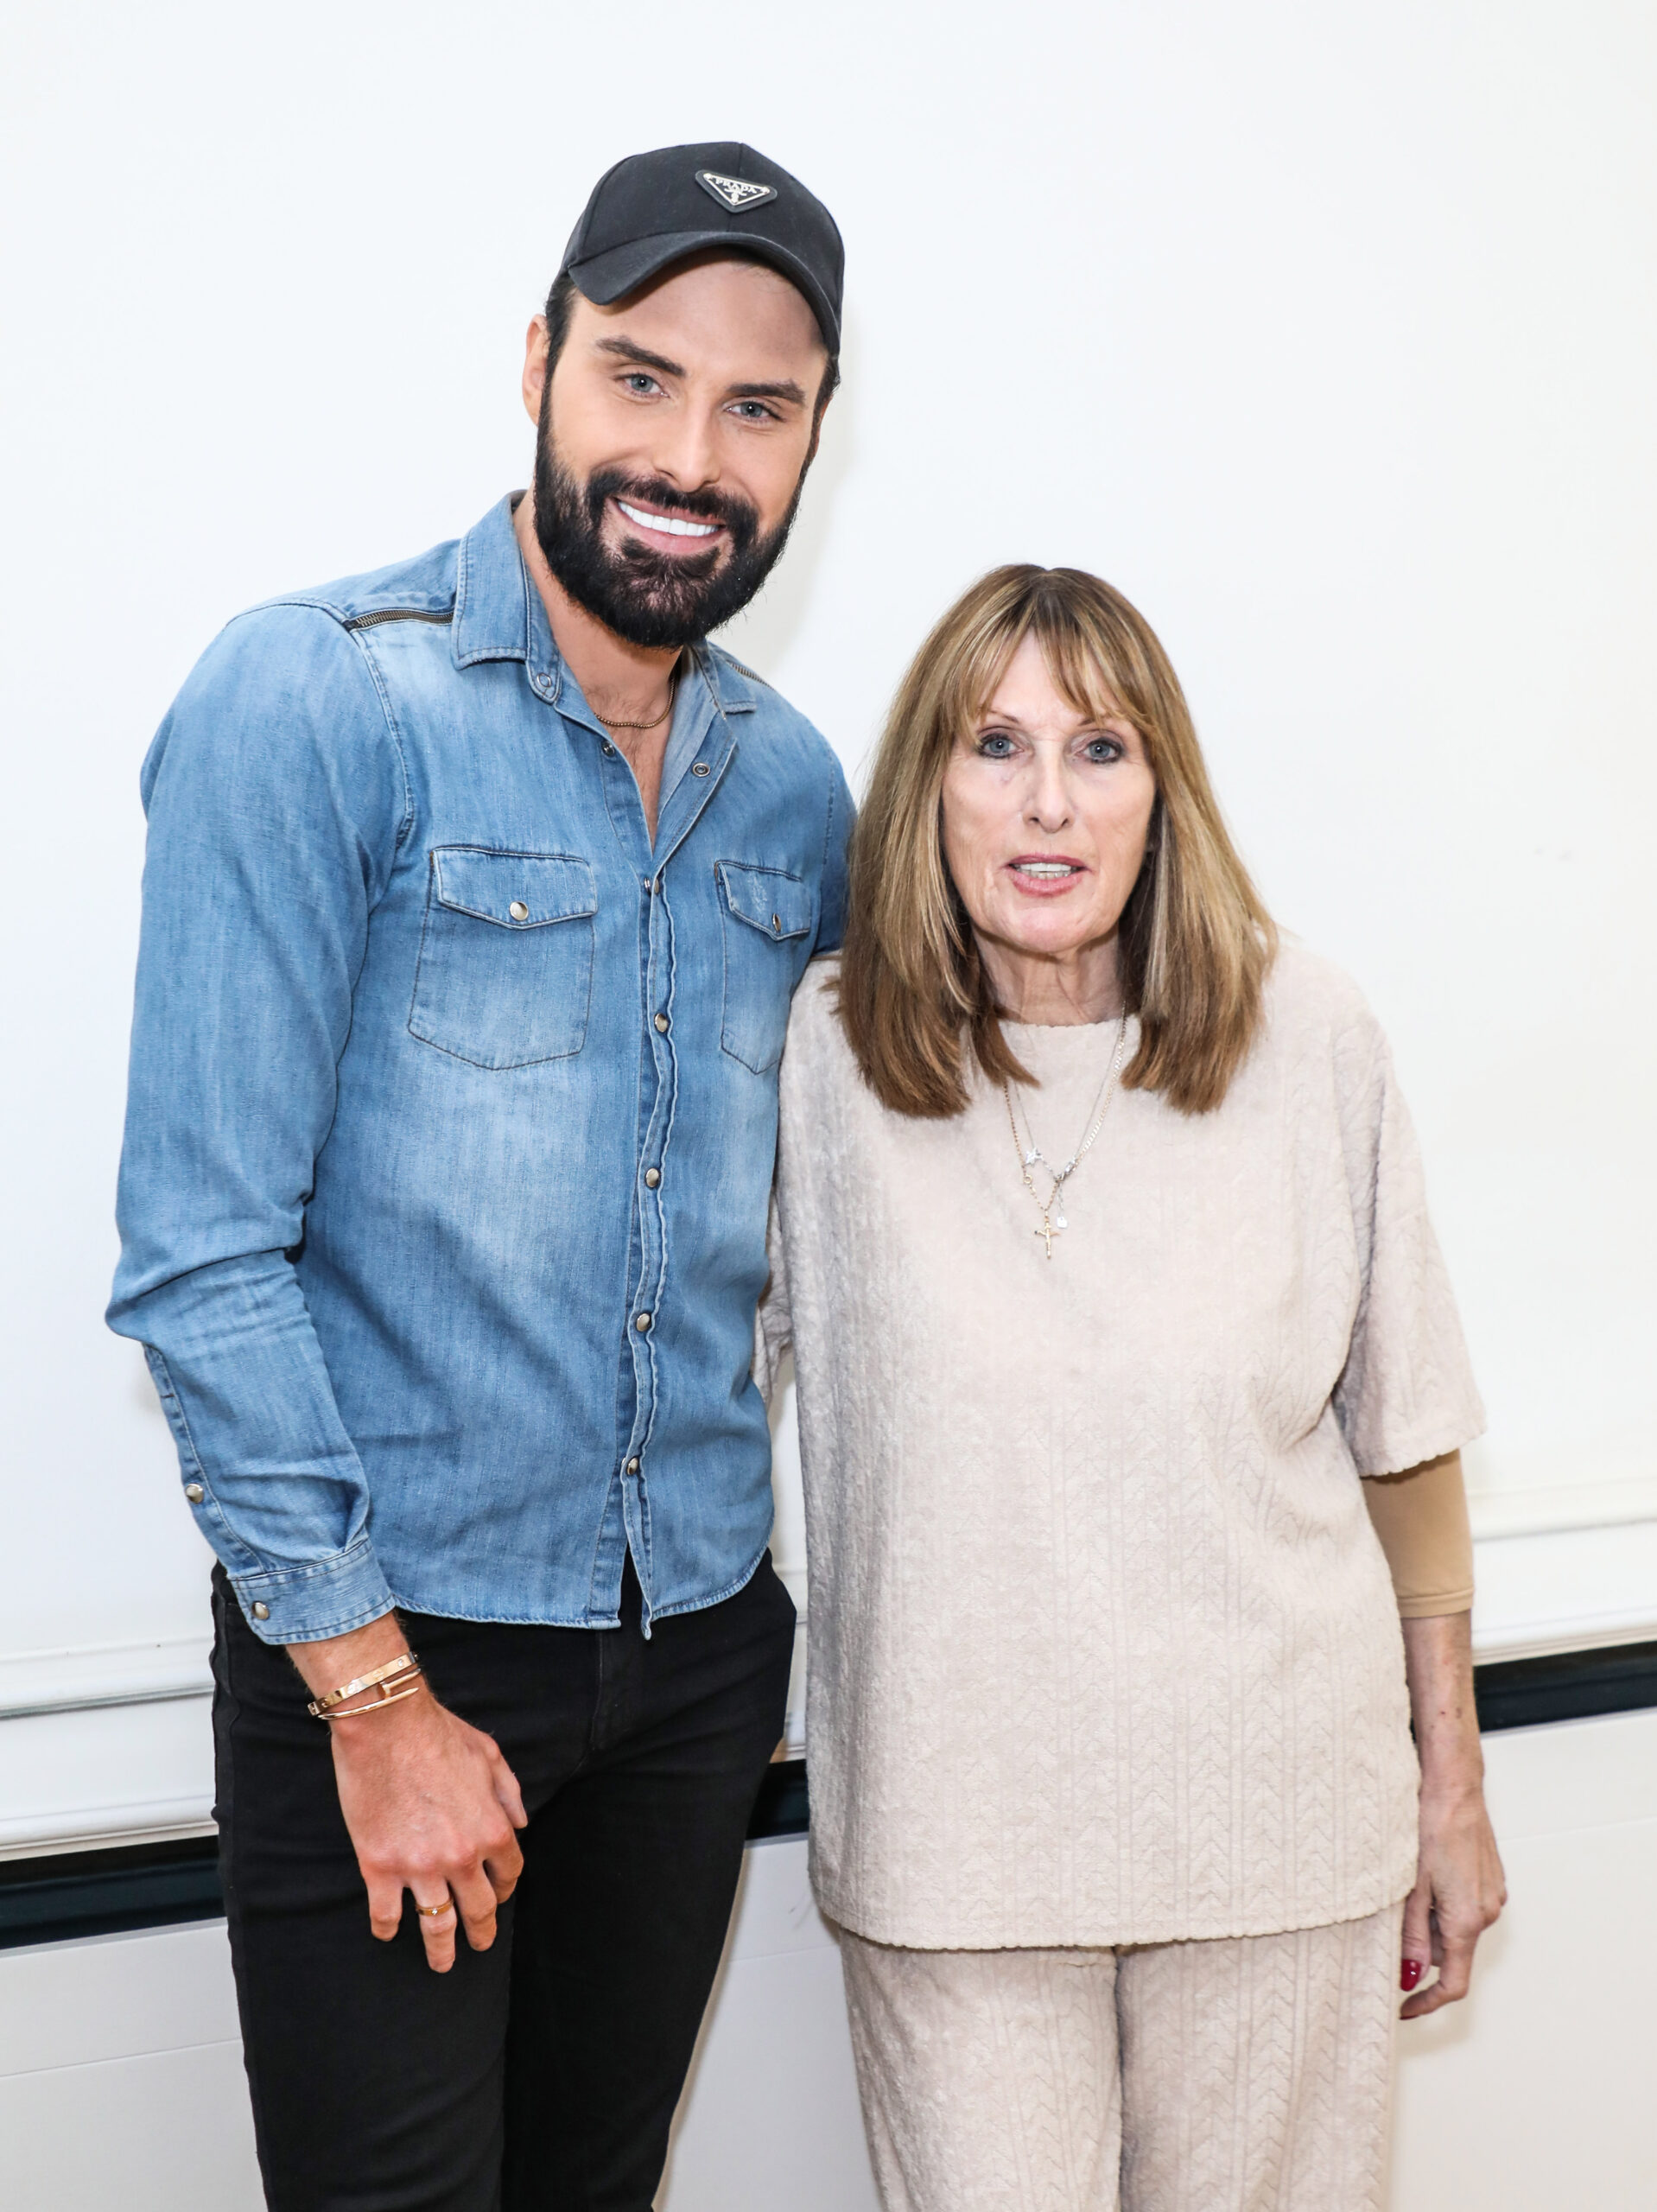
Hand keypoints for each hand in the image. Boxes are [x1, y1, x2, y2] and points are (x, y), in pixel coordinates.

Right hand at [329, 1690, 527, 1972]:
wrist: (386, 1724)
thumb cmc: (438, 1733)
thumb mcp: (491, 1755)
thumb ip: (509, 1794)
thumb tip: (521, 1826)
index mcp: (491, 1829)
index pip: (509, 1874)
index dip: (505, 1888)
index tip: (499, 1894)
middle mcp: (461, 1856)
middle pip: (479, 1909)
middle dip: (482, 1931)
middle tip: (480, 1944)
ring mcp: (419, 1866)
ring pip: (437, 1925)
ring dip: (442, 1950)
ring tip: (443, 1964)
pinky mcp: (379, 1867)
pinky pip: (386, 1914)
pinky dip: (388, 1929)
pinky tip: (389, 1933)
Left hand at [1400, 1778, 1506, 2017]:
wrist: (1454, 1788)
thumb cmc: (1430, 1828)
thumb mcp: (1410, 1886)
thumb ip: (1409, 1935)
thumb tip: (1407, 1975)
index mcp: (1467, 1921)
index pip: (1452, 1983)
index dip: (1427, 2002)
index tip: (1403, 2008)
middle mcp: (1487, 1913)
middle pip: (1449, 1952)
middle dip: (1420, 1945)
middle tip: (1394, 1911)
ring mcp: (1492, 1896)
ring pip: (1455, 1928)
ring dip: (1431, 1919)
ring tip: (1411, 1881)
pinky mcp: (1491, 1880)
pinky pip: (1465, 1906)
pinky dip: (1444, 1902)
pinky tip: (1428, 1872)